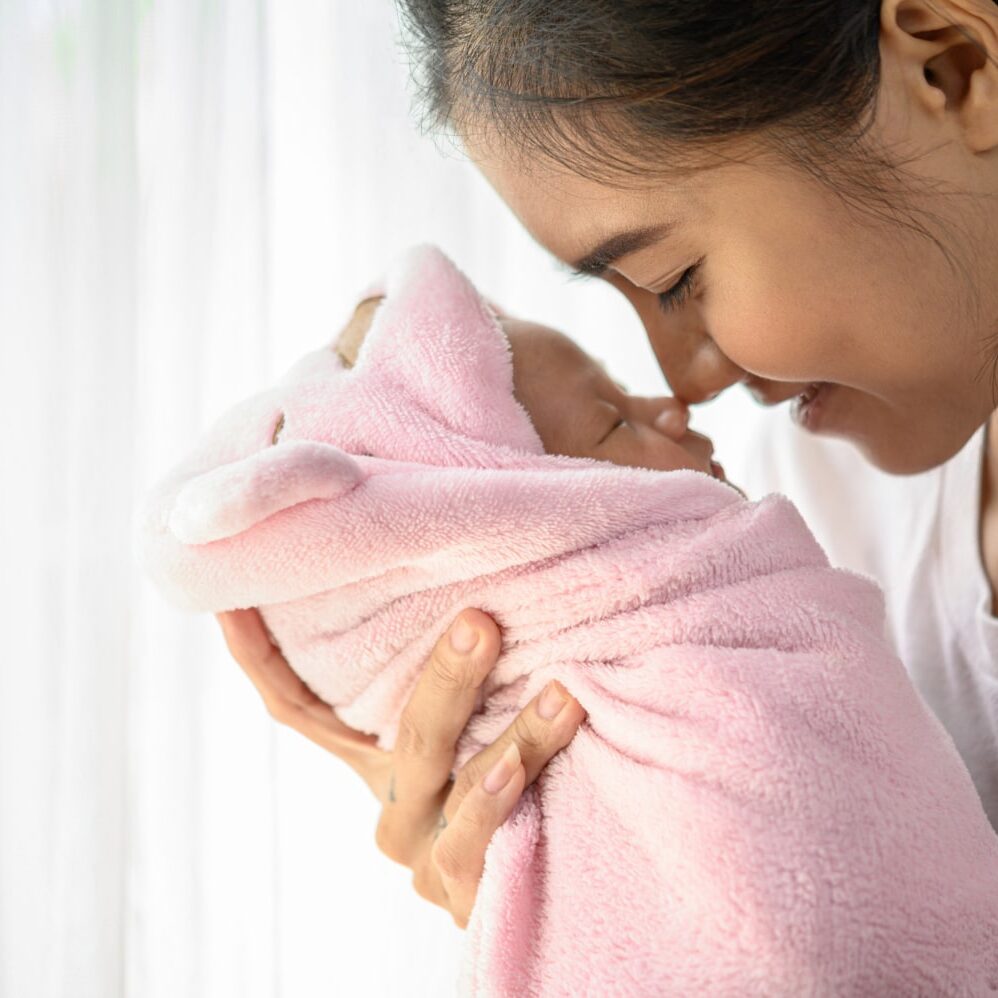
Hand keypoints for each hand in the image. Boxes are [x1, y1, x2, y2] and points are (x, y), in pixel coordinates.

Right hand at [215, 606, 586, 926]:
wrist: (533, 883)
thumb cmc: (500, 786)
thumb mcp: (472, 733)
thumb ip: (461, 686)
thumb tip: (474, 593)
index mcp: (372, 760)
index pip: (297, 706)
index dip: (257, 654)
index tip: (227, 597)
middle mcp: (391, 805)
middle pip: (405, 737)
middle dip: (446, 677)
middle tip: (482, 622)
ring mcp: (421, 852)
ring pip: (454, 787)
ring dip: (514, 738)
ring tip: (561, 696)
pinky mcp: (458, 891)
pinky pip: (473, 844)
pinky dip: (500, 804)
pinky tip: (522, 773)